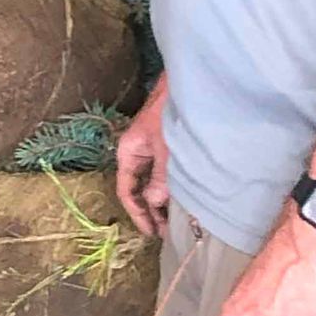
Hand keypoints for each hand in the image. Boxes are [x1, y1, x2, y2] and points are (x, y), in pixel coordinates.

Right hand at [116, 76, 170, 236]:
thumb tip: (155, 202)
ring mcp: (152, 148)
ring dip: (163, 198)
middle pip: (139, 187)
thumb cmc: (171, 112)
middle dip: (151, 209)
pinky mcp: (167, 144)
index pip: (126, 190)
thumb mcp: (166, 149)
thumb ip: (161, 178)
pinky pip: (165, 171)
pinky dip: (172, 184)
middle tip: (168, 230)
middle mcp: (137, 152)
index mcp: (128, 152)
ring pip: (153, 180)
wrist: (188, 83)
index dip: (138, 213)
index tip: (153, 232)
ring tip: (179, 216)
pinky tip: (185, 194)